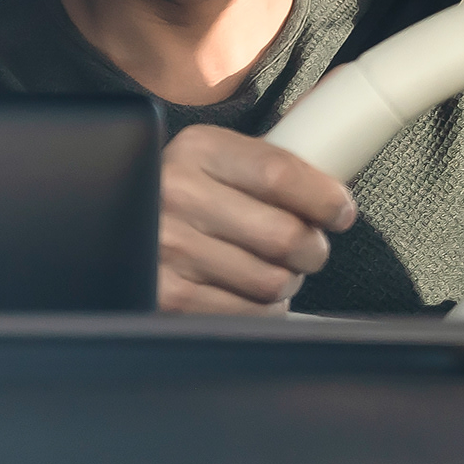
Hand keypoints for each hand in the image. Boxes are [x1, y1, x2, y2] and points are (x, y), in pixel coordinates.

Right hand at [157, 123, 357, 314]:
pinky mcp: (168, 295)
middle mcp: (177, 193)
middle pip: (284, 234)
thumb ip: (272, 160)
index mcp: (198, 150)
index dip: (324, 198)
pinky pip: (249, 313)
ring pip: (273, 280)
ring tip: (272, 270)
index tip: (339, 211)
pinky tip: (248, 291)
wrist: (124, 225)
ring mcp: (168, 248)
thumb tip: (339, 163)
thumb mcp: (218, 160)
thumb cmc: (188, 198)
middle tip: (306, 248)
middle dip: (312, 249)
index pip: (280, 173)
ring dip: (287, 281)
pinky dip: (263, 309)